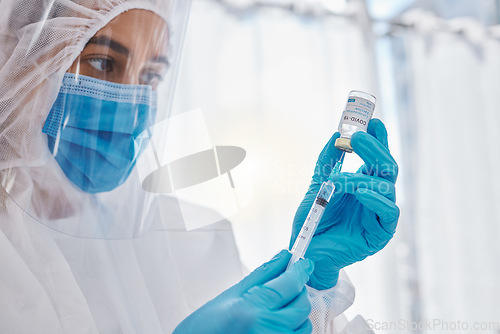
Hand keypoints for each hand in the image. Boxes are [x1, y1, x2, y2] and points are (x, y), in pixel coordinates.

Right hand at [173, 250, 313, 333]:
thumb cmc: (206, 327)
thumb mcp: (232, 294)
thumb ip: (263, 274)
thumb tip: (283, 257)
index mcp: (254, 308)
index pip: (290, 283)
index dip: (300, 270)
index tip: (304, 264)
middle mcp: (269, 329)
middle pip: (302, 304)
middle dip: (297, 291)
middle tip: (284, 286)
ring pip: (304, 323)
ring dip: (295, 313)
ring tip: (274, 310)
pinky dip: (291, 329)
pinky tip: (273, 324)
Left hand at [290, 119, 399, 289]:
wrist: (306, 252)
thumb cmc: (313, 222)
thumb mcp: (317, 185)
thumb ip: (327, 163)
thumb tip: (335, 136)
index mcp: (364, 185)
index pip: (377, 158)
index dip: (379, 139)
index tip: (373, 121)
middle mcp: (375, 197)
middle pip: (387, 167)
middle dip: (374, 148)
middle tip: (357, 137)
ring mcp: (379, 214)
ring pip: (388, 186)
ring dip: (364, 177)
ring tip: (341, 180)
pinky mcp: (381, 233)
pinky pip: (389, 211)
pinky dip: (376, 198)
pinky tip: (360, 191)